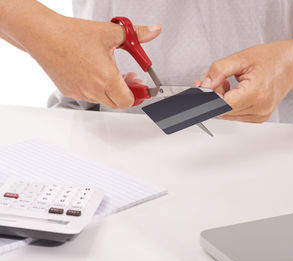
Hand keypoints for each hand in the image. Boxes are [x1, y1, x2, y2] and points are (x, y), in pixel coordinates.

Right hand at [26, 15, 160, 108]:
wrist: (43, 35)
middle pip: (118, 103)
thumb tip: (155, 30)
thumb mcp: (111, 32)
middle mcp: (93, 90)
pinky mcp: (70, 91)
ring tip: (109, 71)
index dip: (138, 95)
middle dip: (127, 92)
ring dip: (111, 90)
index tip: (141, 86)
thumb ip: (138, 35)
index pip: (129, 101)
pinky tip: (94, 72)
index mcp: (106, 78)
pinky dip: (96, 88)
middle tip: (129, 78)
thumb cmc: (73, 34)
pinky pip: (89, 95)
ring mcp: (81, 93)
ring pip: (103, 99)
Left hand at [194, 40, 292, 122]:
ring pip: (227, 114)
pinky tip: (237, 91)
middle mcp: (260, 108)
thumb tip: (205, 86)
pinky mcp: (259, 118)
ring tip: (230, 84)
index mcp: (256, 93)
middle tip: (216, 80)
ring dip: (222, 101)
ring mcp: (260, 115)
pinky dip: (231, 105)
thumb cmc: (271, 59)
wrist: (292, 65)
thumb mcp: (241, 58)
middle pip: (223, 110)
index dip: (210, 95)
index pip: (222, 104)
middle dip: (215, 96)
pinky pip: (236, 115)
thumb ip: (219, 71)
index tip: (205, 86)